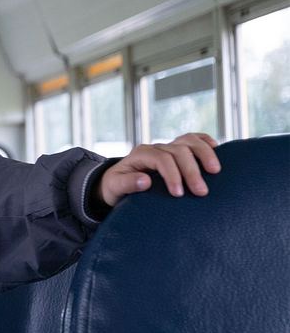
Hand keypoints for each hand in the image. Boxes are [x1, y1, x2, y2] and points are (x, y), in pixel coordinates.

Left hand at [97, 133, 221, 207]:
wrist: (117, 183)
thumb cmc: (115, 187)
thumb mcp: (114, 187)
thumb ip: (127, 183)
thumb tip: (146, 181)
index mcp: (140, 154)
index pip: (161, 159)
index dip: (172, 174)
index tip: (179, 194)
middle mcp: (156, 148)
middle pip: (179, 150)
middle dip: (191, 170)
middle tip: (201, 192)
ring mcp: (168, 147)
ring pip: (189, 141)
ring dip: (205, 154)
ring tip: (216, 171)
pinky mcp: (178, 151)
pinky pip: (194, 139)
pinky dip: (206, 142)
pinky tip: (217, 150)